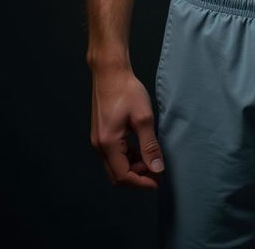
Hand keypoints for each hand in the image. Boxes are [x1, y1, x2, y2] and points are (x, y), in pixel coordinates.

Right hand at [89, 67, 164, 187]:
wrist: (110, 72)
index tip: (157, 181)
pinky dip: (127, 157)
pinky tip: (140, 149)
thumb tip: (157, 168)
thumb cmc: (127, 91)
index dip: (141, 182)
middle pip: (116, 175)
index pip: (123, 175)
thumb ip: (150, 145)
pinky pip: (113, 154)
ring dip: (132, 166)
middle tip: (155, 170)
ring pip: (114, 165)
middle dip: (136, 176)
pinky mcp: (100, 133)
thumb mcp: (143, 118)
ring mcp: (97, 140)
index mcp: (108, 144)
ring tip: (151, 159)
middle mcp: (99, 146)